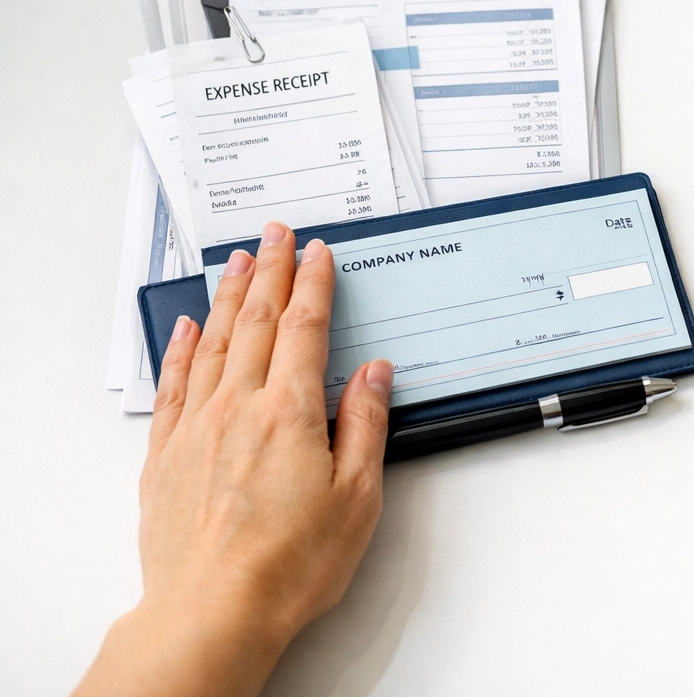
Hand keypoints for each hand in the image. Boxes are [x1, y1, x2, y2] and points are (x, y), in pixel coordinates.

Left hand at [75, 223, 394, 696]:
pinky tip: (187, 328)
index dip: (313, 284)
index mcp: (290, 412)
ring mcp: (196, 429)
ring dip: (228, 296)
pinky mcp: (166, 457)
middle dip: (270, 271)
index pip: (304, 329)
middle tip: (276, 234)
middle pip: (255, 321)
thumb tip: (372, 373)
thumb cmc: (288, 565)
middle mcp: (238, 408)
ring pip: (213, 343)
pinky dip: (182, 348)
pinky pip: (174, 384)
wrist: (213, 612)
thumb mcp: (357, 496)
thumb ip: (365, 425)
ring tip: (238, 261)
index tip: (319, 253)